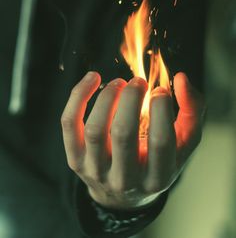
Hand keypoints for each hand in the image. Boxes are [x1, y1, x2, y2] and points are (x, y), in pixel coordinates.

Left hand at [61, 71, 204, 209]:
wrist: (123, 194)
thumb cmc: (156, 162)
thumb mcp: (183, 144)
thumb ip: (192, 110)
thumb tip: (181, 78)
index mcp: (157, 177)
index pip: (161, 142)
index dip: (162, 108)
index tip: (161, 91)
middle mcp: (125, 179)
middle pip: (123, 132)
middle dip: (131, 97)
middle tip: (139, 82)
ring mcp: (96, 170)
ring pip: (95, 129)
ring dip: (107, 96)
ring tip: (119, 82)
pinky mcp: (75, 159)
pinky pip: (70, 123)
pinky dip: (79, 96)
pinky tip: (93, 78)